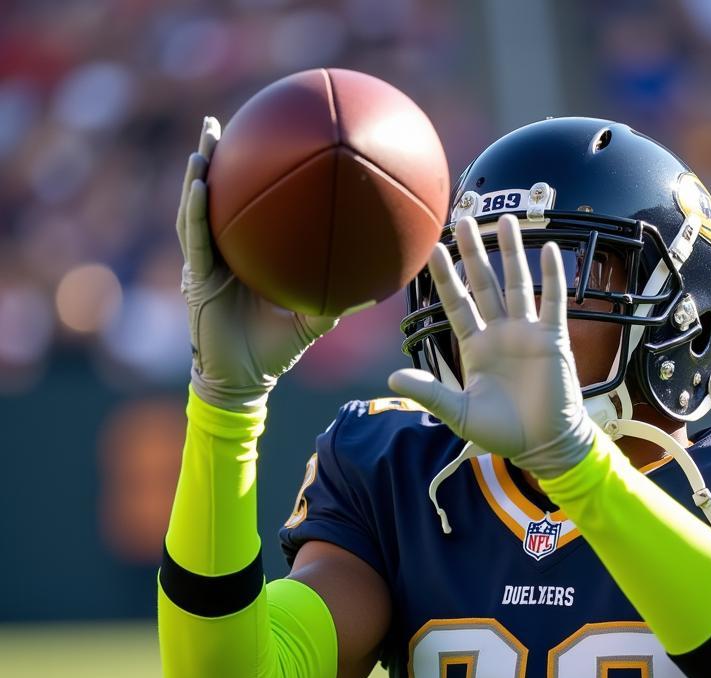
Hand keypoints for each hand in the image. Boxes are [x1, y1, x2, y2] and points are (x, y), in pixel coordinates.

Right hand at [177, 117, 338, 410]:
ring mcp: (206, 266)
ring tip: (202, 147)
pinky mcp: (196, 281)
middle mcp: (222, 255)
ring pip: (196, 213)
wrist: (246, 381)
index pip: (243, 210)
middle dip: (211, 161)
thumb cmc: (276, 351)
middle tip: (216, 125)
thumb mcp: (313, 321)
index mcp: (245, 257)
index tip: (255, 143)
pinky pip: (195, 241)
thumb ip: (338, 300)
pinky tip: (200, 186)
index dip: (243, 178)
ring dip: (196, 178)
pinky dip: (195, 212)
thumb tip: (376, 286)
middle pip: (212, 199)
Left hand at [388, 215, 595, 477]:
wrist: (542, 446)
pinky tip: (548, 249)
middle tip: (464, 219)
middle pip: (485, 283)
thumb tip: (391, 380)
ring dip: (512, 252)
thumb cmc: (502, 432)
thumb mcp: (459, 413)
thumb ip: (430, 393)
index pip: (457, 303)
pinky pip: (553, 302)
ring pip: (518, 284)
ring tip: (504, 219)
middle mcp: (500, 333)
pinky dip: (553, 276)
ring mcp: (527, 333)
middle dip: (475, 252)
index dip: (447, 277)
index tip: (434, 249)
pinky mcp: (553, 340)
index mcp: (475, 347)